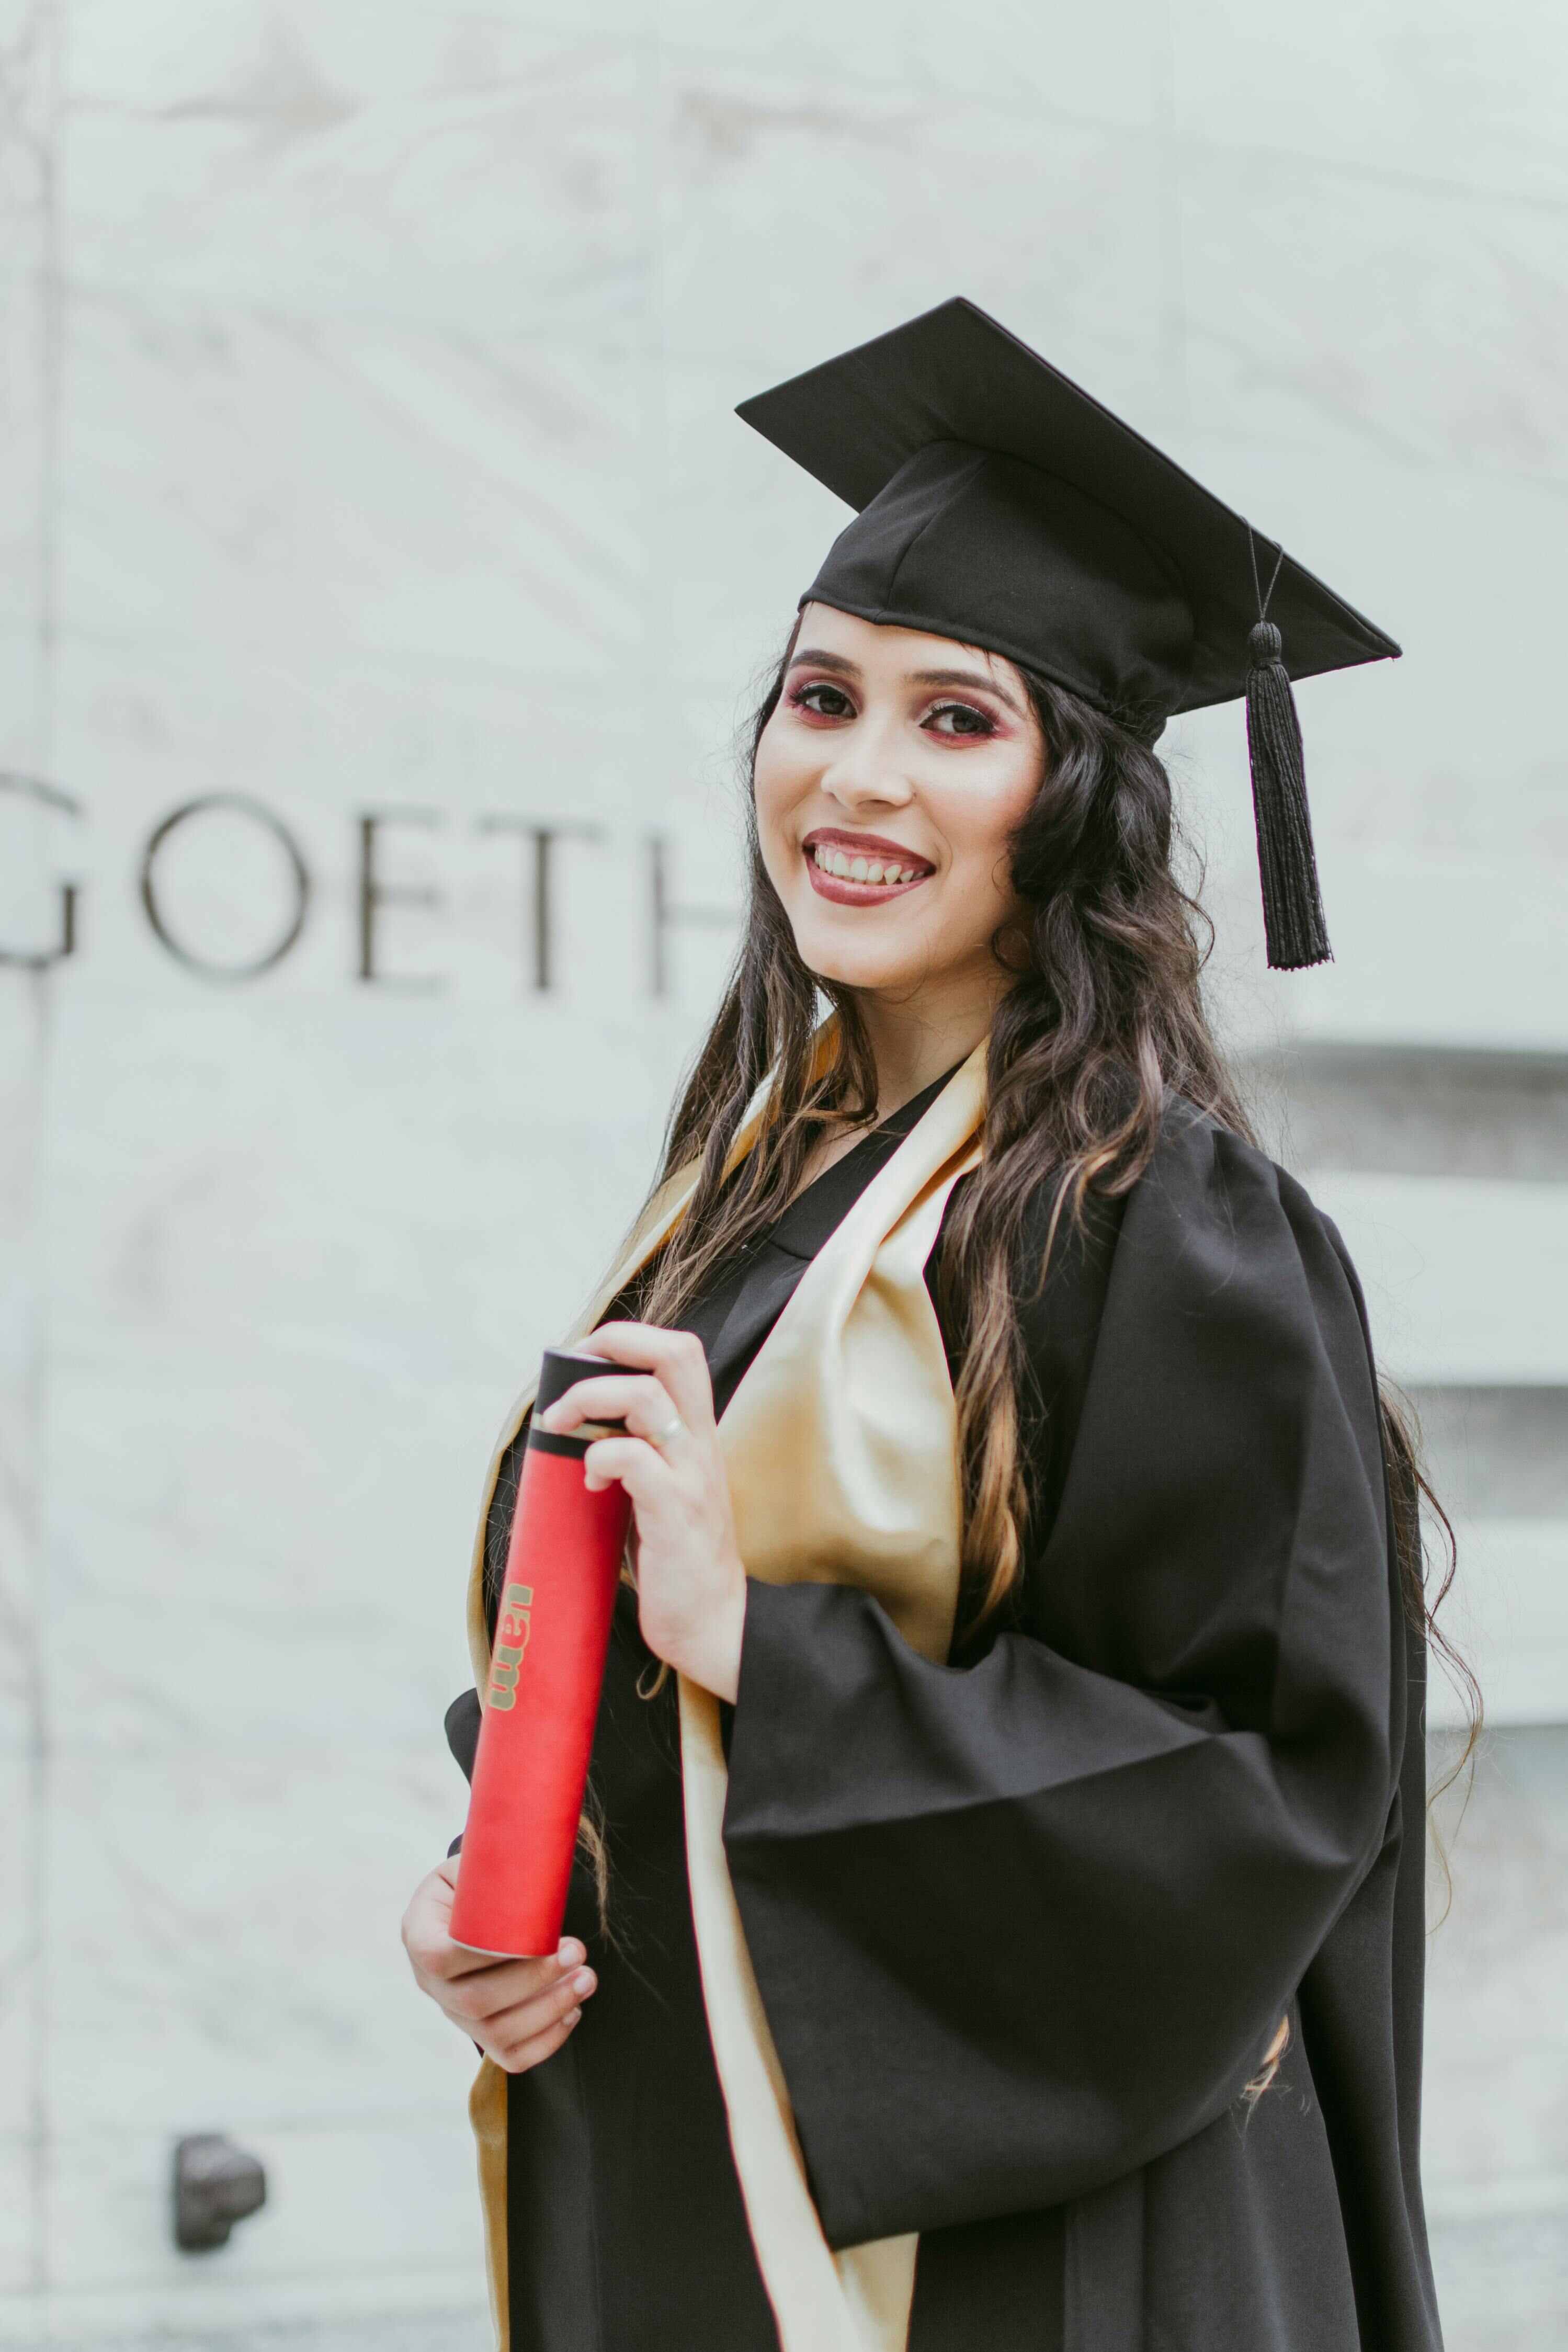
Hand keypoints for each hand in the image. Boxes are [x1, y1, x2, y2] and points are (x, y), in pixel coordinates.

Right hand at [401, 1857, 596, 2071]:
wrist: (471, 1910)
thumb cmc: (479, 1883)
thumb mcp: (474, 1864)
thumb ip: (492, 1865)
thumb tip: (537, 1851)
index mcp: (419, 1935)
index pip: (441, 1957)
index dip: (489, 1954)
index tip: (538, 1936)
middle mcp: (430, 1984)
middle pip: (475, 2002)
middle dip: (533, 1981)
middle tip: (578, 1952)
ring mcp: (454, 2015)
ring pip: (495, 2034)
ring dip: (548, 2010)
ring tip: (587, 1978)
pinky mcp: (481, 2036)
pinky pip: (510, 2057)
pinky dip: (547, 2041)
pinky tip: (573, 2011)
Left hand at [538, 1321, 746, 1702]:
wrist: (713, 1624)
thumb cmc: (677, 1559)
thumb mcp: (664, 1488)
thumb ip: (638, 1452)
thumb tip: (578, 1425)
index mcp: (697, 1434)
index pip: (680, 1351)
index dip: (629, 1339)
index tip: (584, 1359)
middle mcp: (701, 1444)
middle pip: (675, 1352)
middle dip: (614, 1343)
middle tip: (572, 1370)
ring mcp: (692, 1475)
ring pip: (646, 1396)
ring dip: (589, 1398)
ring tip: (561, 1425)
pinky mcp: (676, 1511)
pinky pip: (633, 1458)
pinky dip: (600, 1457)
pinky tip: (591, 1480)